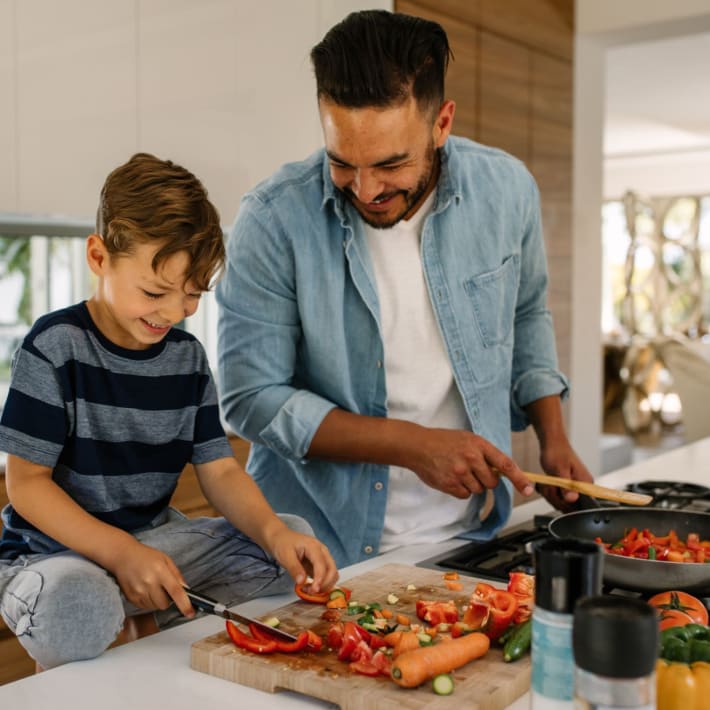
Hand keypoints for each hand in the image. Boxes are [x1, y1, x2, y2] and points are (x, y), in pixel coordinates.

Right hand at [105, 538, 194, 617]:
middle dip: (168, 600)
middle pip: (164, 604)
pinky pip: (145, 607)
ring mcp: (138, 591)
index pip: (175, 591)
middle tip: (163, 588)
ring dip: (157, 601)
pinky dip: (148, 601)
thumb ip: (177, 575)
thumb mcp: (166, 559)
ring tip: (152, 586)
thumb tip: (186, 590)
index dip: (185, 604)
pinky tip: (144, 588)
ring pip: (155, 607)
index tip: (190, 613)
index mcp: (161, 571)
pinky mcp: (131, 598)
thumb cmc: (145, 556)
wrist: (123, 556)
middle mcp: (149, 582)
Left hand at [267, 528, 338, 593]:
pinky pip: (327, 576)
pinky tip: (311, 587)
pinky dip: (323, 584)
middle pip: (332, 569)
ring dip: (325, 585)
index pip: (321, 564)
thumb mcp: (285, 556)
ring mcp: (322, 557)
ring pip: (332, 574)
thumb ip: (294, 568)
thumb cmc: (283, 544)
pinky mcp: (320, 564)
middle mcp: (322, 551)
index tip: (314, 590)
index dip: (320, 579)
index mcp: (313, 546)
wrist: (281, 538)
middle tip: (310, 592)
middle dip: (324, 584)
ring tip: (309, 590)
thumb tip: (302, 582)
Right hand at [408, 428, 533, 498]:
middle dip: (486, 480)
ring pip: (478, 490)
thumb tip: (501, 471)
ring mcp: (460, 472)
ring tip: (457, 470)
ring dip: (471, 484)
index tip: (529, 489)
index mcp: (479, 445)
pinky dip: (460, 489)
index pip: (505, 464)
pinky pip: (465, 495)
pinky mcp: (450, 484)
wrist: (418, 445)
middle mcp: (471, 458)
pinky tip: (451, 477)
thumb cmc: (443, 441)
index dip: (519, 478)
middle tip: (473, 470)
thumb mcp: (467, 439)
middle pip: (492, 482)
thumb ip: (484, 453)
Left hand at [537, 442, 593, 511]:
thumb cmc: (557, 452)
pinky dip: (550, 492)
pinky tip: (547, 484)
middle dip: (554, 497)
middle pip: (569, 506)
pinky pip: (558, 498)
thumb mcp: (560, 470)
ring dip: (550, 494)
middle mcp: (583, 488)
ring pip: (561, 503)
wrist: (552, 444)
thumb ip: (566, 486)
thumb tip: (572, 499)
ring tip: (547, 482)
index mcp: (586, 484)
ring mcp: (575, 489)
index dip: (565, 503)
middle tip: (549, 484)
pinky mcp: (567, 488)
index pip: (581, 505)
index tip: (556, 492)